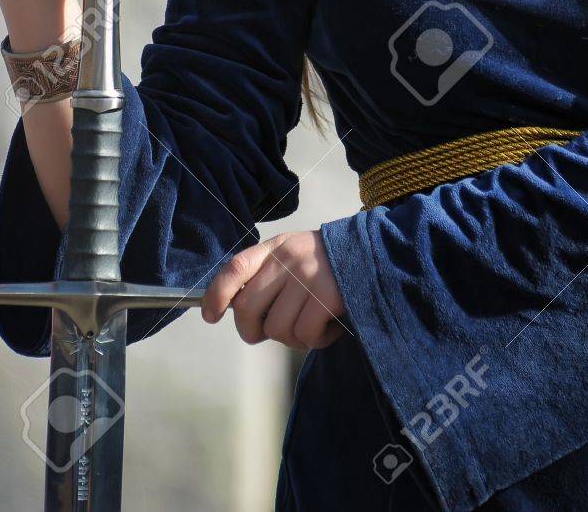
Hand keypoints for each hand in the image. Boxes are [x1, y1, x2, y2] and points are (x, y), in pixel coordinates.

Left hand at [201, 230, 346, 350]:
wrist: (376, 255)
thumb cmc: (329, 263)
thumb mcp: (294, 255)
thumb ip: (268, 274)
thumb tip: (237, 310)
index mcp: (276, 247)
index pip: (235, 267)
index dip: (216, 294)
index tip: (211, 316)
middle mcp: (288, 259)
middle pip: (248, 308)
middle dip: (254, 330)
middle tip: (271, 332)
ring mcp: (308, 277)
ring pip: (277, 329)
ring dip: (294, 338)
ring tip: (312, 324)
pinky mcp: (328, 296)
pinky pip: (305, 335)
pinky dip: (317, 340)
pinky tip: (329, 327)